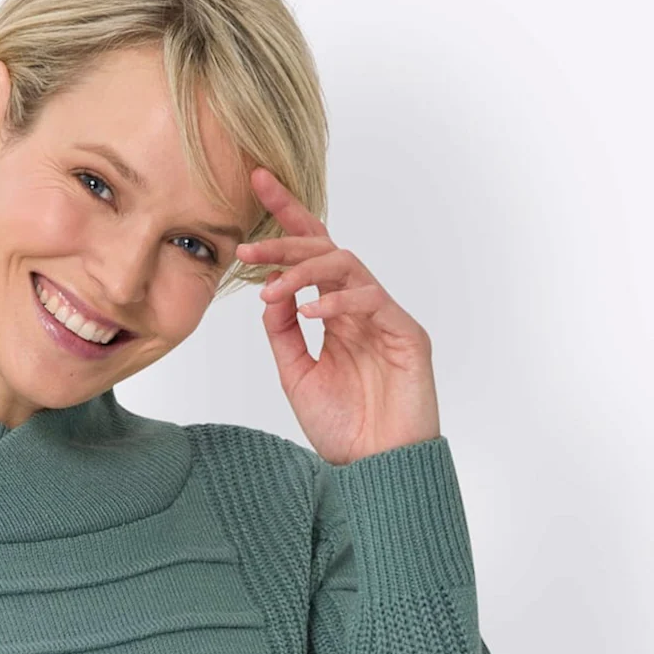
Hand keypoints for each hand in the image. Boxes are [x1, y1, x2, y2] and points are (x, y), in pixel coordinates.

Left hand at [235, 164, 441, 466]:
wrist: (376, 470)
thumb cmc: (343, 428)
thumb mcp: (296, 375)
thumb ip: (282, 330)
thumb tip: (267, 288)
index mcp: (334, 313)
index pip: (310, 254)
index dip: (286, 218)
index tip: (256, 183)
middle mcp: (360, 307)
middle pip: (326, 249)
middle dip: (285, 239)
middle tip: (247, 246)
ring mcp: (385, 317)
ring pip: (346, 265)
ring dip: (303, 271)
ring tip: (270, 288)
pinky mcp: (406, 333)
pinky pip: (371, 298)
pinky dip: (337, 300)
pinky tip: (309, 311)